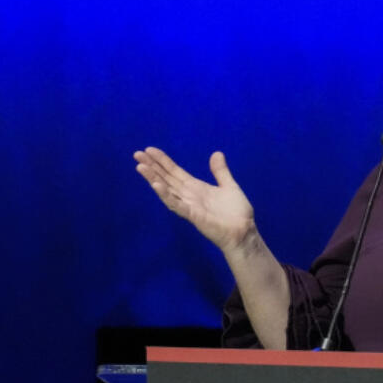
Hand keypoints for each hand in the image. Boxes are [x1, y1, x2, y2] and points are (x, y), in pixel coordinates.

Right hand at [134, 146, 255, 252]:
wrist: (244, 232)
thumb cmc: (237, 213)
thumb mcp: (229, 186)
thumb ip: (220, 171)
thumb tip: (217, 153)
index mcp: (195, 188)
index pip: (175, 172)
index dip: (162, 161)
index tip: (149, 150)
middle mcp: (189, 196)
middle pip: (166, 178)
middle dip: (152, 166)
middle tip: (137, 154)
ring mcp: (189, 206)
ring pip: (167, 190)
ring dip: (153, 178)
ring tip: (140, 167)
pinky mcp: (193, 216)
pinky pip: (177, 205)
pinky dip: (166, 195)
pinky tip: (156, 185)